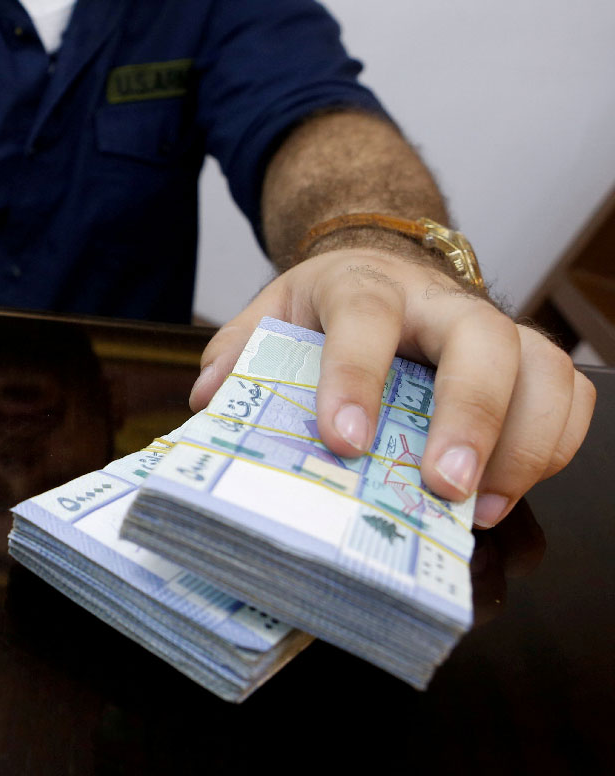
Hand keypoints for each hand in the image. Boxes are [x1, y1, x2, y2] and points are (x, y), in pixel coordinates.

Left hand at [189, 247, 594, 527]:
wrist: (380, 268)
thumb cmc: (326, 306)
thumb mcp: (272, 313)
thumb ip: (238, 351)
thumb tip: (209, 398)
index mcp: (363, 285)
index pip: (364, 318)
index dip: (356, 377)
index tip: (344, 441)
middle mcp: (437, 302)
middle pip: (480, 339)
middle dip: (470, 416)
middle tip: (442, 487)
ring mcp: (491, 327)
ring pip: (541, 366)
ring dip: (523, 443)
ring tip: (478, 507)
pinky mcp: (525, 358)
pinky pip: (566, 392)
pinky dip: (553, 444)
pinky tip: (507, 490)